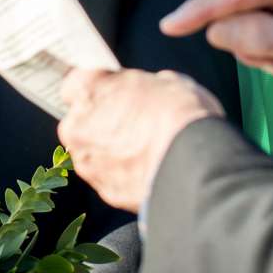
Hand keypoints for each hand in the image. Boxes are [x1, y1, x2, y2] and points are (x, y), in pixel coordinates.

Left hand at [56, 67, 221, 212]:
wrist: (197, 166)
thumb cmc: (181, 114)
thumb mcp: (165, 81)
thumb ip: (138, 87)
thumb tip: (143, 94)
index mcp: (88, 91)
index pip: (75, 83)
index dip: (97, 88)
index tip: (112, 91)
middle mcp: (77, 127)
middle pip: (80, 121)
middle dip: (101, 121)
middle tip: (134, 122)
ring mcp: (88, 163)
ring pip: (93, 152)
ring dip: (110, 150)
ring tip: (146, 149)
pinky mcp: (105, 191)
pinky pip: (110, 178)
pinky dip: (124, 174)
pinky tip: (150, 169)